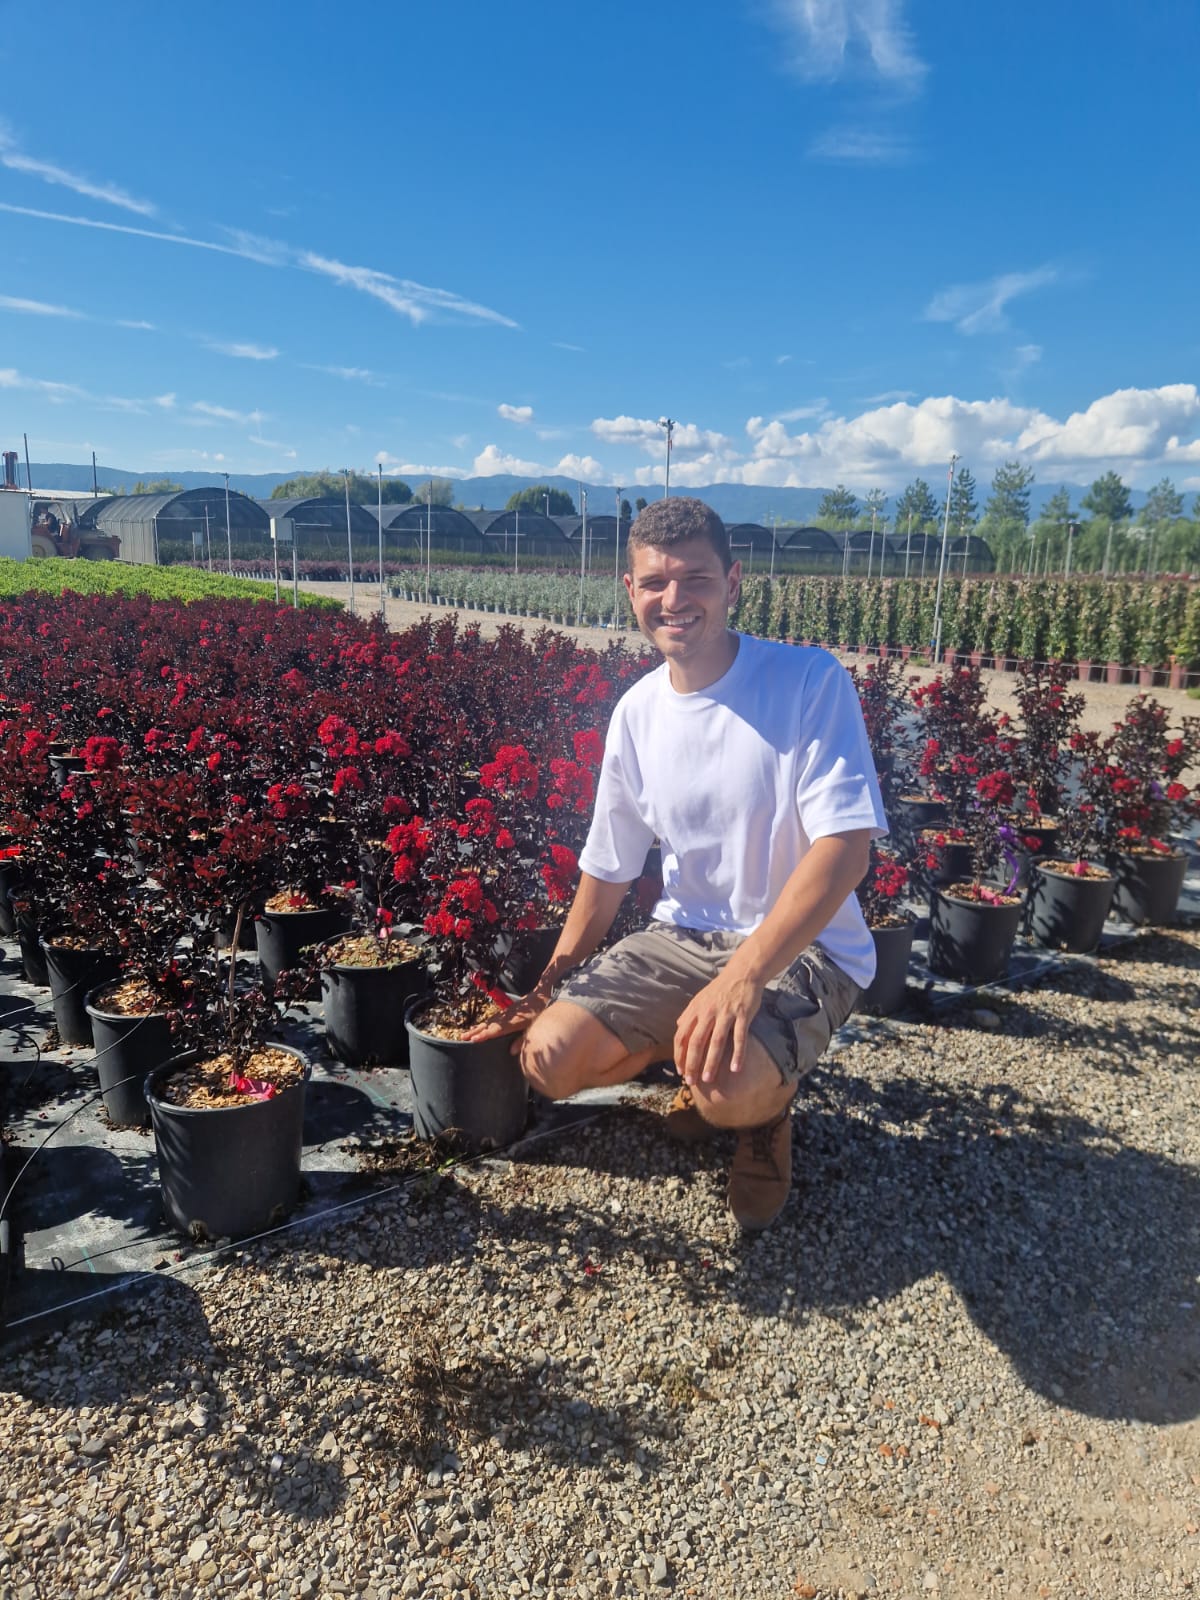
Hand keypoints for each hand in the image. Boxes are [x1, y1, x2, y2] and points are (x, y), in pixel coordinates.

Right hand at [462, 982, 552, 1052]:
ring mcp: (505, 1014)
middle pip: (488, 1026)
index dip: (484, 1035)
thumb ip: (523, 1040)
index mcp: (512, 1022)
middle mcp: (506, 1017)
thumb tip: (512, 1052)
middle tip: (463, 1038)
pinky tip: (480, 1027)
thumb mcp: (534, 1027)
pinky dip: (484, 1024)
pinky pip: (492, 1019)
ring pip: (488, 1022)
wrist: (542, 996)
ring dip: (477, 1028)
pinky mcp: (506, 1013)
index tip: (473, 1039)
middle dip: (475, 1032)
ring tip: (466, 1034)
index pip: (495, 1030)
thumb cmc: (540, 1012)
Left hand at [673, 969, 763, 1085]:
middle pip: (696, 1042)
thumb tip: (678, 1028)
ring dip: (711, 1062)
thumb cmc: (720, 989)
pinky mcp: (743, 1015)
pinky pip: (739, 1037)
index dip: (680, 1055)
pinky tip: (736, 1069)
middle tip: (691, 1082)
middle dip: (692, 1064)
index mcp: (695, 1010)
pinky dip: (738, 1054)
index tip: (681, 1071)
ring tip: (708, 1079)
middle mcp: (708, 1012)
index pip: (682, 1036)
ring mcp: (726, 1014)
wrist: (742, 973)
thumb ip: (689, 1014)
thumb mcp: (700, 998)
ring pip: (716, 1042)